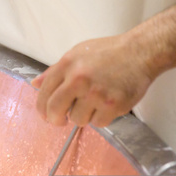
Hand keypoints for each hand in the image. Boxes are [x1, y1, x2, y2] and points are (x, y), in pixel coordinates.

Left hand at [31, 35, 155, 126]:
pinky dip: (100, 118)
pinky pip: (98, 123)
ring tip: (93, 103)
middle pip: (55, 110)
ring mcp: (96, 93)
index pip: (44, 92)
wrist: (140, 52)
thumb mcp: (76, 54)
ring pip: (77, 119)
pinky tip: (106, 105)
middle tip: (60, 120)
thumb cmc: (109, 52)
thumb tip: (35, 83)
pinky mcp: (113, 105)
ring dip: (83, 116)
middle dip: (55, 119)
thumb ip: (55, 71)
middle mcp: (79, 79)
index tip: (45, 114)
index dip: (41, 108)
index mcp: (67, 65)